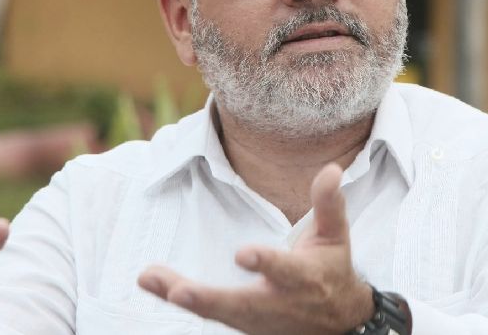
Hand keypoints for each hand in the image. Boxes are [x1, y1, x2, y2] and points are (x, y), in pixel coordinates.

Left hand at [137, 163, 372, 334]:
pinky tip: (152, 283)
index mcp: (302, 278)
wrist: (338, 323)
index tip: (243, 254)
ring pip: (216, 312)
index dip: (265, 263)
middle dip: (209, 299)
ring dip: (181, 296)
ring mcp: (256, 319)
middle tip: (179, 291)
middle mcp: (277, 302)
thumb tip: (332, 168)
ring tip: (149, 278)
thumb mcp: (336, 236)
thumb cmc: (331, 269)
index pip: (283, 271)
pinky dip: (178, 299)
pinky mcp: (241, 324)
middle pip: (240, 304)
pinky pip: (207, 312)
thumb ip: (329, 204)